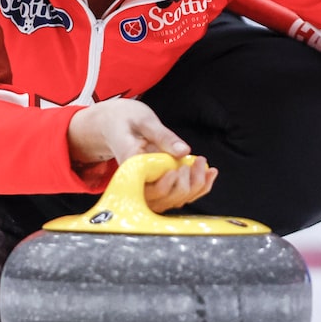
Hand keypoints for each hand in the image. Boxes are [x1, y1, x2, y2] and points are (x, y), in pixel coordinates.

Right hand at [67, 98, 215, 210]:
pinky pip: (176, 196)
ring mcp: (145, 187)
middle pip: (163, 198)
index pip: (147, 186)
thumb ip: (163, 136)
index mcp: (129, 165)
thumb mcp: (143, 120)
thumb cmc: (125, 120)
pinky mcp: (155, 186)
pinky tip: (209, 173)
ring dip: (195, 187)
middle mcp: (135, 182)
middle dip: (187, 184)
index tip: (179, 168)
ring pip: (172, 201)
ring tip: (205, 165)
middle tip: (198, 160)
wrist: (111, 125)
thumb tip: (183, 151)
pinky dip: (196, 188)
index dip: (166, 183)